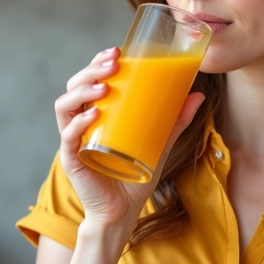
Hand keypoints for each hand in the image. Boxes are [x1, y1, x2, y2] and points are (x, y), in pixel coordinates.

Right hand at [55, 47, 204, 228]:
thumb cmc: (137, 175)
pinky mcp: (72, 160)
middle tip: (113, 62)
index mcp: (96, 114)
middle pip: (75, 87)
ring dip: (82, 91)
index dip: (98, 62)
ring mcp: (74, 141)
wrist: (124, 212)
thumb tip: (197, 93)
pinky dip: (79, 123)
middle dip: (91, 70)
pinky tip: (93, 114)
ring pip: (65, 107)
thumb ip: (177, 120)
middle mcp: (80, 123)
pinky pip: (68, 137)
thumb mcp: (161, 143)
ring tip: (104, 87)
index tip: (117, 51)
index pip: (89, 80)